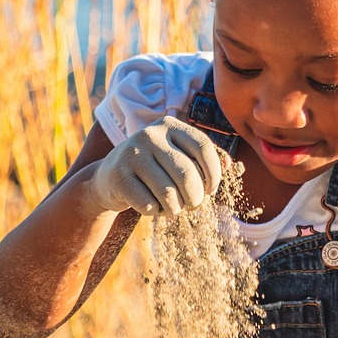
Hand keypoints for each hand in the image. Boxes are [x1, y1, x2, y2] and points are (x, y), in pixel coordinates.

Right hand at [85, 115, 225, 216]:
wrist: (108, 179)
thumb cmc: (152, 170)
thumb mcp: (175, 157)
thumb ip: (202, 159)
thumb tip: (229, 165)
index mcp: (169, 124)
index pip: (203, 147)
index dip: (213, 173)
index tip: (211, 190)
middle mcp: (150, 134)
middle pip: (187, 174)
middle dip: (195, 198)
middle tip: (192, 206)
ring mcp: (131, 153)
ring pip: (168, 193)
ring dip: (175, 209)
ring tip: (172, 208)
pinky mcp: (118, 175)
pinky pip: (148, 205)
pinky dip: (155, 213)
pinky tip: (151, 207)